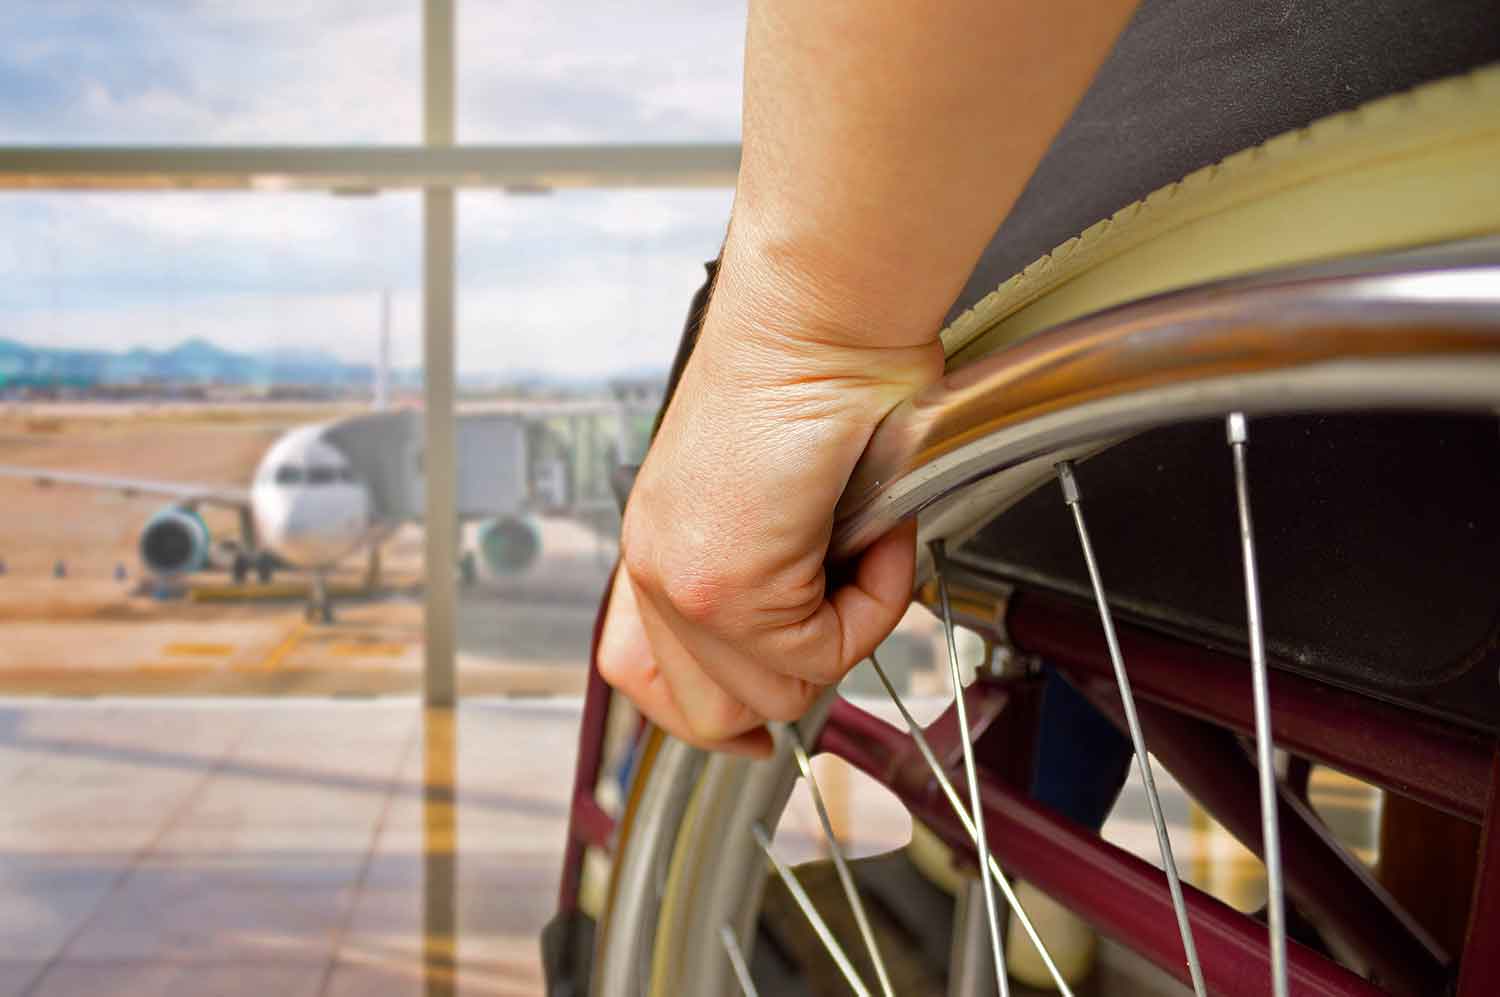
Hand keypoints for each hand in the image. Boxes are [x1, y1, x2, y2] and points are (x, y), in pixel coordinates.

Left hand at [599, 240, 941, 754]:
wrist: (821, 313)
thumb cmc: (818, 370)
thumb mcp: (779, 492)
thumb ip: (777, 567)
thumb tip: (820, 622)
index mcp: (662, 544)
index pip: (640, 671)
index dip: (702, 714)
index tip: (747, 732)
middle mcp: (657, 565)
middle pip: (708, 713)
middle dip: (793, 681)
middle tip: (846, 611)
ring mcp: (682, 581)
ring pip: (776, 695)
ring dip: (846, 631)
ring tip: (867, 545)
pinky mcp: (724, 584)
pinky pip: (823, 653)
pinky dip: (874, 602)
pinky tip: (876, 530)